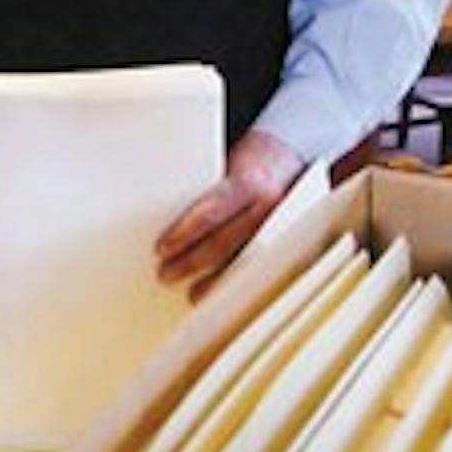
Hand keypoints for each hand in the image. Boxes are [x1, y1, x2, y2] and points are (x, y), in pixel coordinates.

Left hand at [155, 128, 305, 301]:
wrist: (290, 159)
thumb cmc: (250, 163)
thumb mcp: (227, 166)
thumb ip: (207, 193)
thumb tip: (166, 218)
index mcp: (250, 182)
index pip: (211, 212)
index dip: (184, 233)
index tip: (162, 248)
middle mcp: (267, 207)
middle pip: (223, 244)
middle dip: (191, 263)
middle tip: (165, 273)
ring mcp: (278, 227)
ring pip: (241, 262)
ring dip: (213, 282)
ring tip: (192, 293)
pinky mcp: (285, 242)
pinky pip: (255, 266)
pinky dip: (234, 280)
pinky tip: (220, 291)